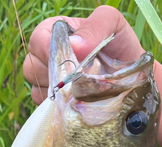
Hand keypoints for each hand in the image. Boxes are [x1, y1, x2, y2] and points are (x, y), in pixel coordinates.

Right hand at [23, 6, 143, 102]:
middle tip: (76, 81)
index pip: (38, 40)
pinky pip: (44, 106)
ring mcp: (48, 80)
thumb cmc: (119, 45)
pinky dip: (56, 107)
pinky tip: (73, 104)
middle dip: (53, 76)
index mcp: (57, 33)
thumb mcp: (112, 24)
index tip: (68, 63)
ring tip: (78, 92)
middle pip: (31, 67)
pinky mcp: (54, 101)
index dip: (48, 52)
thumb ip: (95, 26)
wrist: (130, 75)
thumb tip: (74, 44)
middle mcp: (48, 56)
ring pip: (36, 88)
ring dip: (56, 93)